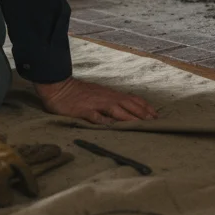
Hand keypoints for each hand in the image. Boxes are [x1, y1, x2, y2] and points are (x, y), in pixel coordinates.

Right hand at [34, 77, 158, 124]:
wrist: (59, 87)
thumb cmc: (79, 93)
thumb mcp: (98, 94)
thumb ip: (111, 102)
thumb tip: (126, 110)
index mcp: (110, 95)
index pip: (132, 99)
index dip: (145, 107)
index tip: (156, 115)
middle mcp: (106, 98)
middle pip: (128, 104)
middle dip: (143, 114)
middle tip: (155, 122)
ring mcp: (95, 104)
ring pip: (116, 109)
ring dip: (129, 117)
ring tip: (140, 125)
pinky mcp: (83, 110)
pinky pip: (95, 116)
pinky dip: (105, 121)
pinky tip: (112, 127)